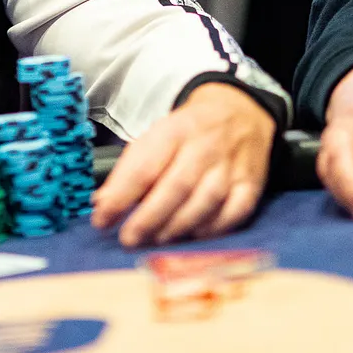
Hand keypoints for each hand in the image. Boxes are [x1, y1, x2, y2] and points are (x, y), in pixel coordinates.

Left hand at [91, 83, 275, 246]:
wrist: (239, 112)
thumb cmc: (188, 132)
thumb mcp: (156, 137)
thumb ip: (130, 169)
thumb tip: (102, 203)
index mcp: (174, 131)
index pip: (144, 166)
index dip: (120, 196)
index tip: (101, 219)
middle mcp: (204, 148)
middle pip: (176, 187)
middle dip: (148, 218)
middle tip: (129, 239)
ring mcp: (230, 167)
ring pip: (205, 202)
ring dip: (177, 227)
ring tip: (156, 241)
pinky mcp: (251, 184)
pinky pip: (234, 212)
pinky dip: (212, 229)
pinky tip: (193, 236)